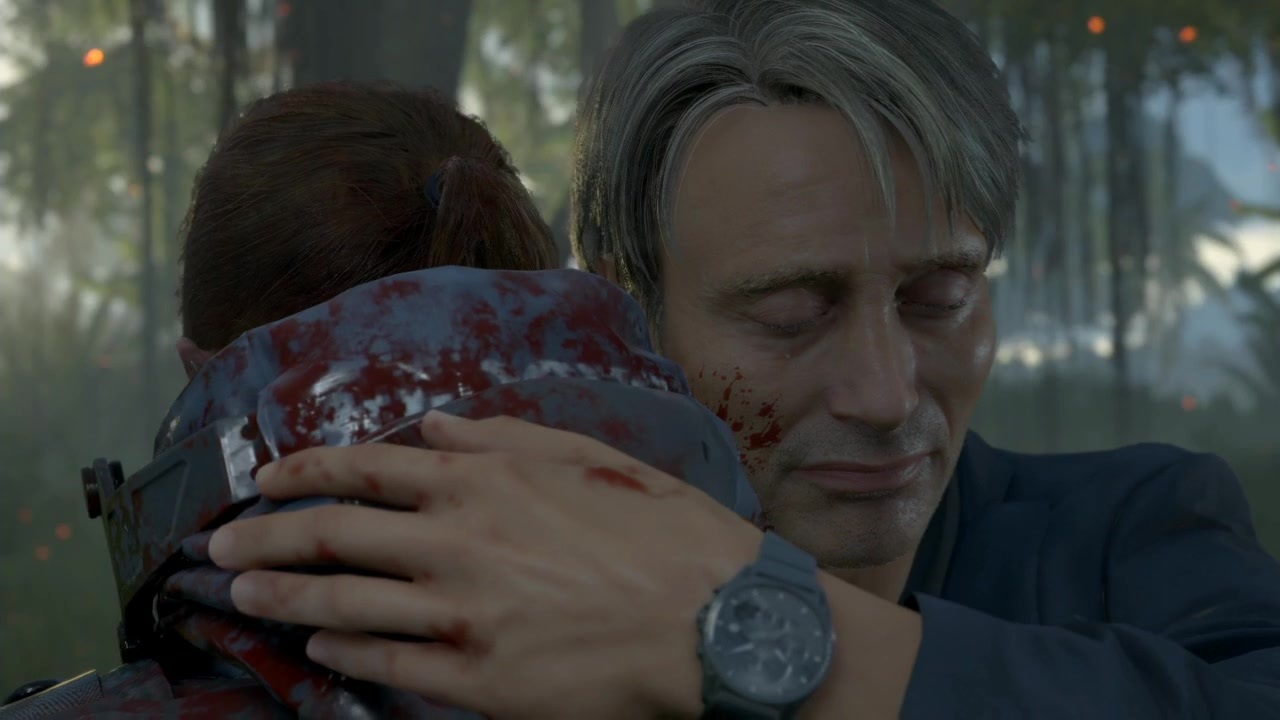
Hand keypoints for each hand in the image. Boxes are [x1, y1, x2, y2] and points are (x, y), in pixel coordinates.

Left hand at [207, 411, 762, 719]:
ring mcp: (463, 615)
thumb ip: (507, 436)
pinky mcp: (478, 680)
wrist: (718, 623)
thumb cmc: (663, 532)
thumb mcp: (591, 458)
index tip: (266, 476)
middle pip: (333, 534)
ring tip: (242, 591)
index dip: (303, 470)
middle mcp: (460, 543)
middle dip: (265, 535)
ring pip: (344, 600)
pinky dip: (343, 649)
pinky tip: (317, 642)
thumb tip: (441, 429)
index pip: (367, 469)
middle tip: (219, 543)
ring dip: (282, 593)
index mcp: (486, 481)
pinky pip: (388, 663)